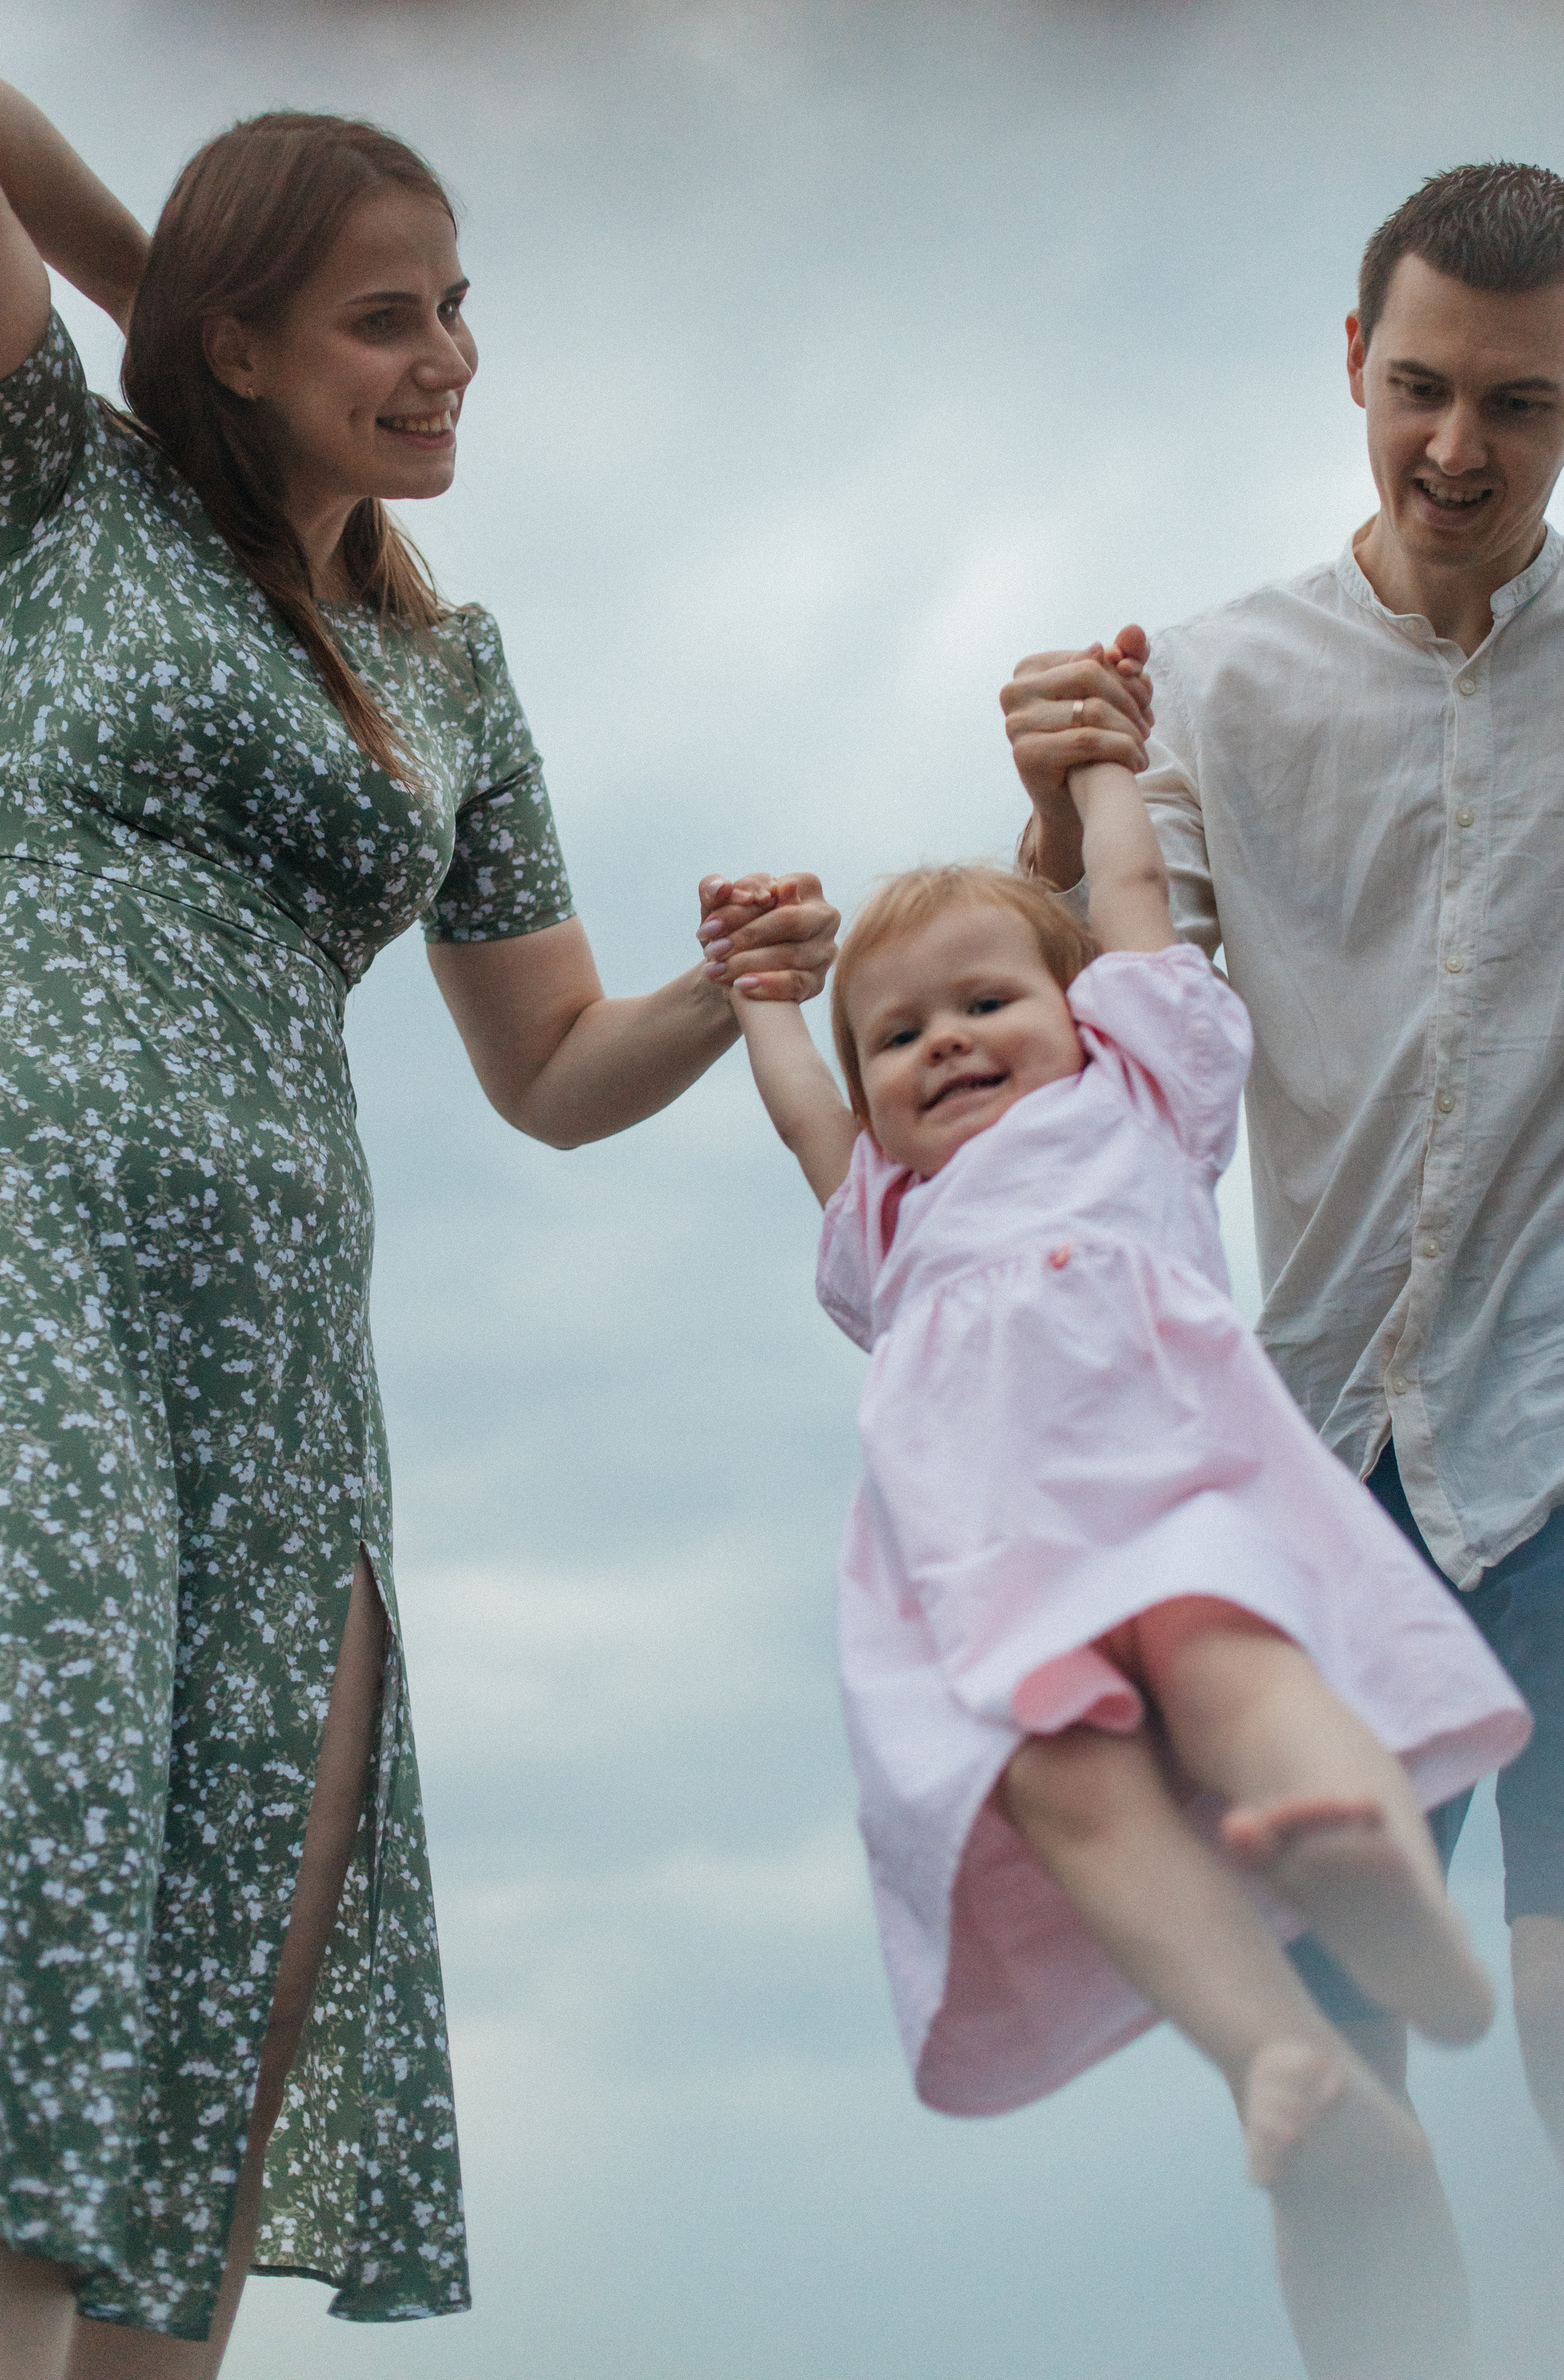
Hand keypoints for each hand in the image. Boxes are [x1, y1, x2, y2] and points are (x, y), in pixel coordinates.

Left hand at [696, 871, 838, 1001]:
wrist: (736, 971)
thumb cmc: (731, 930)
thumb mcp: (716, 907)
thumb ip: (713, 888)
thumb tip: (721, 887)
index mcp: (805, 885)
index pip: (773, 892)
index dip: (739, 910)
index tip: (708, 928)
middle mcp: (824, 915)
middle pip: (789, 921)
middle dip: (747, 937)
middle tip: (712, 951)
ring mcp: (825, 950)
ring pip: (791, 954)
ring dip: (749, 963)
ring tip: (716, 971)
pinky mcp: (818, 981)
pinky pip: (796, 983)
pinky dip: (768, 985)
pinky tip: (742, 986)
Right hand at [1000, 625, 1153, 811]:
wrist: (1071, 801)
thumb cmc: (1089, 745)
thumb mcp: (1108, 698)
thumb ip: (1123, 661)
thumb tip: (1134, 631)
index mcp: (1028, 669)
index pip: (1092, 658)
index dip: (1127, 678)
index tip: (1146, 702)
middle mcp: (1014, 692)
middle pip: (1090, 675)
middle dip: (1129, 699)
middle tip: (1148, 725)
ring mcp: (1015, 723)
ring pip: (1092, 709)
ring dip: (1130, 729)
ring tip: (1144, 746)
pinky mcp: (1025, 754)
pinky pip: (1088, 740)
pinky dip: (1122, 750)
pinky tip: (1137, 762)